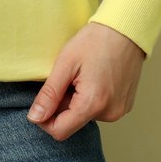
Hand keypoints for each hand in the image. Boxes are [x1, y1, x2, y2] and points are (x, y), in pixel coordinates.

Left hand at [26, 21, 146, 140]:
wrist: (125, 29)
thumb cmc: (95, 41)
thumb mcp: (65, 64)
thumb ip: (49, 94)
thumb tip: (35, 118)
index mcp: (93, 104)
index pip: (60, 131)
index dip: (44, 119)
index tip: (43, 99)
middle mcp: (110, 113)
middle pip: (72, 123)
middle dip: (62, 105)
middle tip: (67, 78)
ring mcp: (119, 110)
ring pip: (84, 116)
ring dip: (76, 101)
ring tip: (82, 76)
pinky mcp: (124, 106)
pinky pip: (98, 110)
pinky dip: (90, 99)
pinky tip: (94, 78)